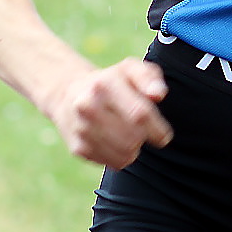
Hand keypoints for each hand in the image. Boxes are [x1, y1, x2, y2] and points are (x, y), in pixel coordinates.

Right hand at [48, 58, 172, 168]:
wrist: (68, 93)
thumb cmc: (110, 82)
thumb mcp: (130, 69)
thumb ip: (149, 77)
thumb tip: (158, 94)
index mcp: (105, 84)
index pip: (139, 114)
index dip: (157, 129)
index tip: (164, 136)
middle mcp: (88, 106)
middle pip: (133, 139)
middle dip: (143, 137)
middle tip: (140, 129)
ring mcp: (81, 129)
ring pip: (125, 155)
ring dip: (134, 149)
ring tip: (128, 134)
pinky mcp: (78, 148)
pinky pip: (114, 163)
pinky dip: (121, 156)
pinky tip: (115, 142)